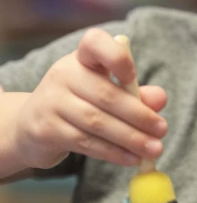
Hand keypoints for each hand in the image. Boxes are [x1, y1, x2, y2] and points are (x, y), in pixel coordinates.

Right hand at [10, 28, 167, 169]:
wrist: (29, 127)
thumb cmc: (79, 103)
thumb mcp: (107, 91)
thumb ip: (135, 93)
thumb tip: (161, 99)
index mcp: (82, 58)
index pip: (95, 43)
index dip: (116, 57)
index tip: (132, 76)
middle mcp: (64, 74)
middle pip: (106, 94)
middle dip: (139, 115)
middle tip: (162, 130)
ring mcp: (51, 102)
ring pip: (97, 122)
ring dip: (131, 138)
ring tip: (154, 149)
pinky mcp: (45, 130)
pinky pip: (86, 143)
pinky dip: (114, 153)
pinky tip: (133, 159)